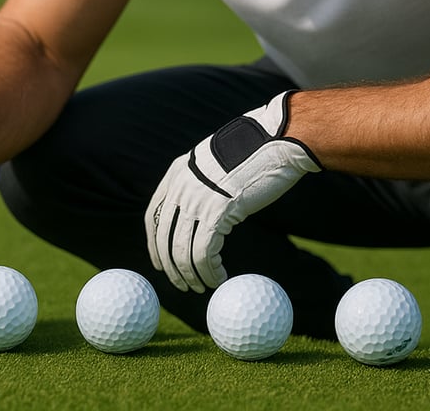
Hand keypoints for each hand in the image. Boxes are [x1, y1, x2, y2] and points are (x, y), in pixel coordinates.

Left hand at [145, 91, 320, 291]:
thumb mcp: (214, 165)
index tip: (161, 265)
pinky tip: (219, 278)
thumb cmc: (254, 153)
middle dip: (171, 268)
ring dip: (191, 275)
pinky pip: (205, 252)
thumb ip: (200, 184)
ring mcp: (197, 199)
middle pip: (164, 238)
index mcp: (176, 174)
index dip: (155, 245)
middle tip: (184, 285)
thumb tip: (198, 211)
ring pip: (182, 250)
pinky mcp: (217, 212)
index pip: (153, 218)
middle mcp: (181, 187)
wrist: (276, 141)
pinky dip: (209, 271)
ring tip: (204, 286)